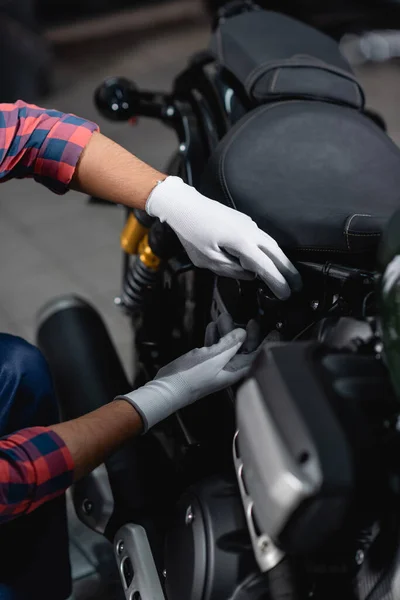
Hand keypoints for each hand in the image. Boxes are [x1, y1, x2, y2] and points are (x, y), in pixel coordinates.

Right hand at [116, 315, 258, 431]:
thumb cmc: (189, 379)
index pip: (255, 355)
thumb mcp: (213, 357)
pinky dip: (215, 337)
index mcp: (234, 371)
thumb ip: (229, 344)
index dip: (263, 341)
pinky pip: (214, 348)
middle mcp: (228, 369)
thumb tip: (242, 334)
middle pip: (242, 349)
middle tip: (246, 319)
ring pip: (227, 346)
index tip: (270, 330)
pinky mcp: (204, 363)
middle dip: (243, 332)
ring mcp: (216, 366)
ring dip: (227, 331)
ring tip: (224, 318)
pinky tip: (212, 327)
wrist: (167, 388)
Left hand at [146, 176, 300, 299]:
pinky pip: (263, 238)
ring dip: (282, 260)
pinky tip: (269, 260)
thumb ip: (230, 270)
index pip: (266, 267)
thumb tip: (249, 275)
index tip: (286, 294)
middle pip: (277, 254)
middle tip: (298, 286)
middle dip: (289, 271)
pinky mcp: (244, 221)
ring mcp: (249, 224)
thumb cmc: (191, 232)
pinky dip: (270, 251)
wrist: (184, 205)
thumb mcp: (207, 259)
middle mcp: (250, 231)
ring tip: (288, 275)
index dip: (278, 282)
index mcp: (241, 243)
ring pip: (272, 244)